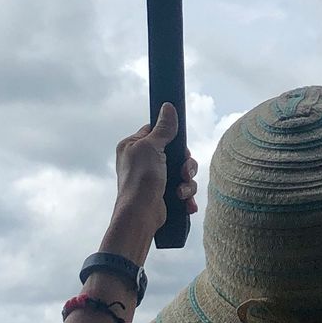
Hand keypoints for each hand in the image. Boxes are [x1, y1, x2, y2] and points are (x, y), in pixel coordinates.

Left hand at [110, 103, 198, 237]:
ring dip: (187, 183)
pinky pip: (183, 190)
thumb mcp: (151, 147)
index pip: (157, 132)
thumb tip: (168, 106)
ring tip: (181, 192)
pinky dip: (186, 197)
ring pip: (183, 173)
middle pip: (176, 154)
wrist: (140, 215)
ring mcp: (154, 179)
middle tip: (184, 172)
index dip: (173, 139)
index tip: (180, 148)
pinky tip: (186, 203)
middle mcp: (143, 161)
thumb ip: (163, 129)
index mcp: (134, 147)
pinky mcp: (163, 194)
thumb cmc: (140, 180)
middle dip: (186, 165)